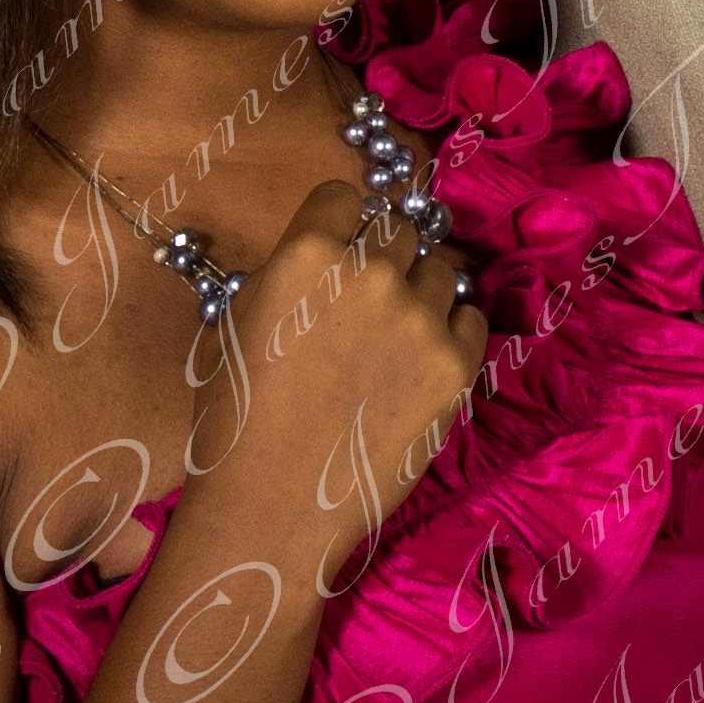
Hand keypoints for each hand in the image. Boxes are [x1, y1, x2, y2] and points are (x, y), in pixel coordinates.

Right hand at [205, 177, 487, 590]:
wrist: (273, 506)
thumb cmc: (235, 421)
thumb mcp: (233, 327)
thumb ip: (282, 275)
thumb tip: (317, 255)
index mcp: (308, 255)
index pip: (343, 196)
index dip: (339, 221)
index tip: (340, 245)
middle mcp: (372, 274)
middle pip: (397, 230)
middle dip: (382, 256)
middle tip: (367, 300)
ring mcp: (420, 320)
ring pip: (439, 270)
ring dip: (421, 291)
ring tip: (397, 334)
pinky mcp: (456, 366)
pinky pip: (471, 318)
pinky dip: (453, 328)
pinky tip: (425, 356)